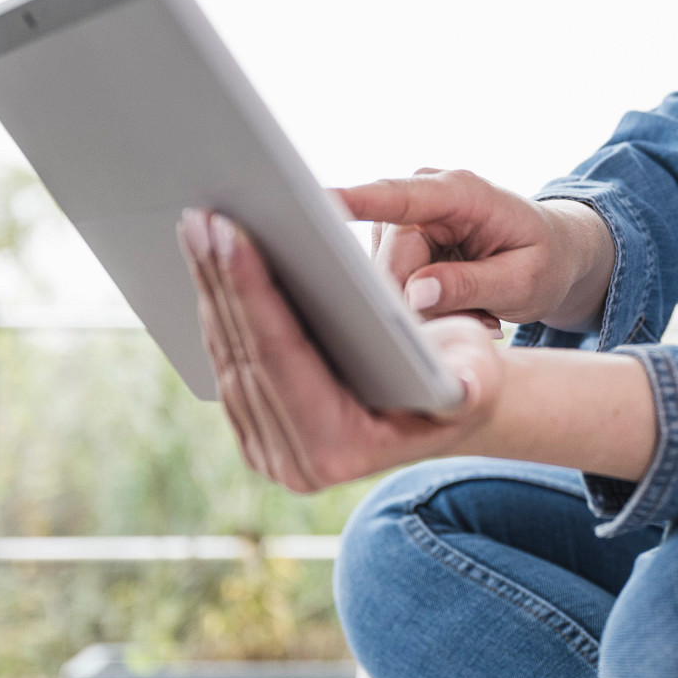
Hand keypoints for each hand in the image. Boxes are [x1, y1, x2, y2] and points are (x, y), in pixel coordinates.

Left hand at [177, 208, 504, 492]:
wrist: (448, 402)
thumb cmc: (467, 376)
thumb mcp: (477, 377)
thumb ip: (471, 386)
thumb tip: (467, 387)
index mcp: (338, 451)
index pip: (281, 360)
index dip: (252, 292)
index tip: (233, 234)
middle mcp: (291, 461)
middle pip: (243, 354)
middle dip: (220, 279)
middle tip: (204, 216)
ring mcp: (265, 447)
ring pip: (225, 353)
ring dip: (209, 284)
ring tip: (200, 224)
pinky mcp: (253, 423)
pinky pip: (225, 355)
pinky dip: (217, 300)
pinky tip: (209, 254)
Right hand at [335, 170, 612, 331]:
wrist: (554, 252)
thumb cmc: (545, 261)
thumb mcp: (523, 282)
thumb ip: (471, 286)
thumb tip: (415, 294)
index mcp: (461, 192)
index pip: (399, 196)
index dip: (357, 200)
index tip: (315, 201)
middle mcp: (424, 196)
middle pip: (390, 263)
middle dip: (425, 306)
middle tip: (483, 323)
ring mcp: (406, 218)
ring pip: (388, 280)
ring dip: (428, 310)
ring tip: (481, 312)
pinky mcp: (397, 242)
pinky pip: (393, 286)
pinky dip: (426, 308)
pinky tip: (465, 308)